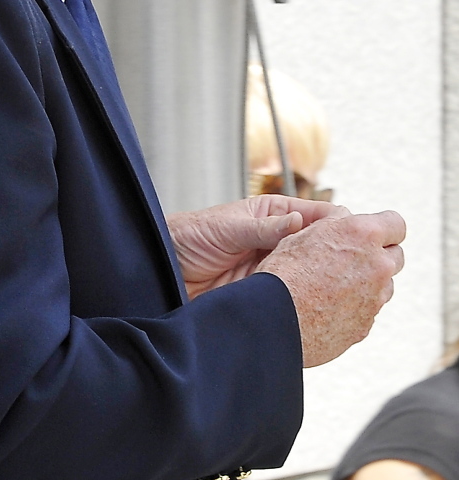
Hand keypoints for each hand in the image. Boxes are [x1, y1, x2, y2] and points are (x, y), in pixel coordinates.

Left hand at [166, 195, 346, 298]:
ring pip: (317, 275)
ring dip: (329, 280)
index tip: (353, 236)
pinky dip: (313, 302)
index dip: (338, 225)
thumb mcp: (228, 227)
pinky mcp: (271, 295)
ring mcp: (278, 269)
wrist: (164, 269)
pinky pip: (300, 298)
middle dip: (341, 255)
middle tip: (358, 266)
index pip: (318, 216)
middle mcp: (281, 242)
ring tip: (345, 288)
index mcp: (274, 215)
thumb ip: (264, 227)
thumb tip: (298, 221)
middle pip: (324, 247)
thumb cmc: (189, 236)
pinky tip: (323, 306)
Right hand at [257, 209, 405, 366]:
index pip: (396, 224)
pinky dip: (354, 306)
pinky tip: (327, 304)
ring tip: (334, 284)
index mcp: (363, 235)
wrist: (276, 320)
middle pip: (396, 256)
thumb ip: (333, 226)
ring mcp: (375, 299)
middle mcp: (377, 266)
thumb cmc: (284, 274)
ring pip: (384, 286)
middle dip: (379, 255)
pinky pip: (368, 309)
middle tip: (351, 257)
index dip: (384, 226)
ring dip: (368, 282)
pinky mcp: (367, 325)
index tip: (373, 231)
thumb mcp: (303, 233)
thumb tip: (344, 219)